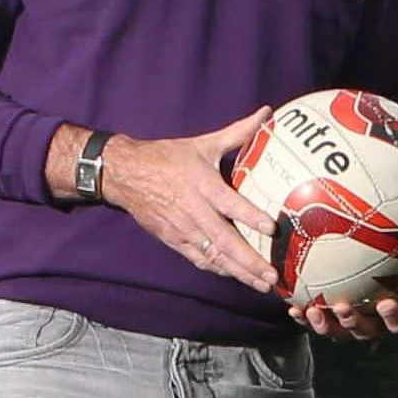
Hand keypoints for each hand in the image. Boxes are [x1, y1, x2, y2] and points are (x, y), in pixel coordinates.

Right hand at [98, 126, 280, 289]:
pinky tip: (235, 276)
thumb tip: (266, 113)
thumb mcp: (203, 143)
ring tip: (261, 285)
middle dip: (250, 261)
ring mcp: (183, 229)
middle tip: (272, 276)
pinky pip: (198, 258)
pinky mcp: (173, 239)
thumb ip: (238, 132)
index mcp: (203, 185)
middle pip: (226, 241)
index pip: (230, 205)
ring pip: (214, 256)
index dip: (250, 217)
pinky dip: (217, 269)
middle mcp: (195, 211)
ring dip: (238, 272)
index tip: (271, 229)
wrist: (126, 174)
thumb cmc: (168, 157)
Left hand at [294, 258, 397, 341]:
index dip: (392, 317)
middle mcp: (372, 324)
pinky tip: (291, 306)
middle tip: (344, 307)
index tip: (387, 303)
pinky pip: (315, 319)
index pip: (397, 323)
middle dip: (352, 322)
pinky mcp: (328, 315)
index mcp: (396, 315)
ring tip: (313, 310)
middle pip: (362, 331)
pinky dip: (303, 316)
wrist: (388, 271)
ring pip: (336, 330)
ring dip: (323, 324)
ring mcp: (349, 322)